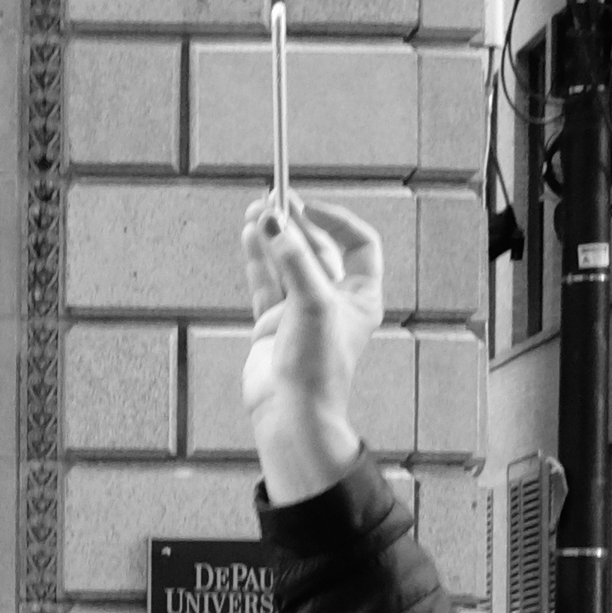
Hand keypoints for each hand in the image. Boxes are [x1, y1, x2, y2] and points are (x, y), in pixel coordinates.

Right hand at [239, 194, 384, 505]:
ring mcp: (301, 311)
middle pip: (317, 249)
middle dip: (296, 224)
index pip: (358, 244)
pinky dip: (258, 258)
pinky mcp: (273, 323)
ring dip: (273, 237)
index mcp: (361, 297)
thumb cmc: (318, 367)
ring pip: (287, 263)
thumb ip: (292, 259)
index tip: (309, 208)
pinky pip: (266, 282)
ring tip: (257, 210)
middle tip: (275, 199)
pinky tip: (250, 234)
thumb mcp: (312, 303)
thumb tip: (273, 220)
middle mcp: (333, 301)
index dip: (336, 221)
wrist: (291, 413)